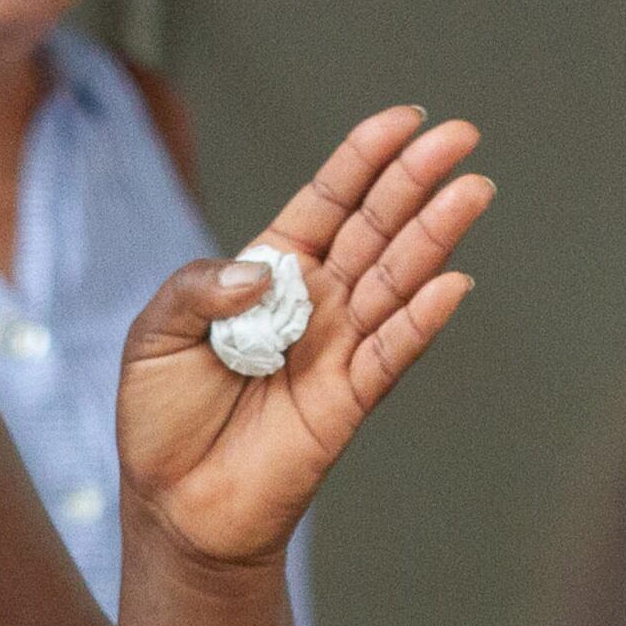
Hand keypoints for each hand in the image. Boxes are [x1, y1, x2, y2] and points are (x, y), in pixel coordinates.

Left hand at [117, 107, 491, 567]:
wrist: (175, 506)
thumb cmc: (161, 417)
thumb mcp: (153, 335)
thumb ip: (199, 290)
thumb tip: (263, 273)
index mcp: (269, 270)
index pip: (327, 202)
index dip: (364, 159)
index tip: (405, 119)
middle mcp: (314, 301)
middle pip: (375, 229)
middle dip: (416, 180)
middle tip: (461, 136)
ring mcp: (337, 347)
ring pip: (395, 281)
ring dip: (435, 236)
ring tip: (472, 191)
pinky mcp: (348, 400)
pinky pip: (391, 353)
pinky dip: (422, 321)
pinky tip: (453, 284)